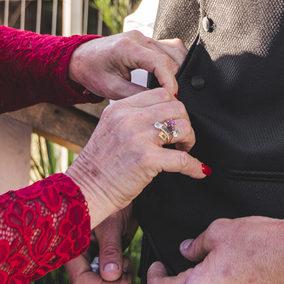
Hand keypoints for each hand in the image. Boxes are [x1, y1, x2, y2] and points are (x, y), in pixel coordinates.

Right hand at [66, 88, 207, 227]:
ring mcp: (138, 138)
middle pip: (175, 106)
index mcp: (120, 108)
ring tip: (184, 150)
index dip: (173, 107)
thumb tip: (163, 115)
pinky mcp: (147, 160)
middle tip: (182, 138)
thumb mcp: (111, 128)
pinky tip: (198, 171)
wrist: (84, 190)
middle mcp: (129, 118)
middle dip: (184, 122)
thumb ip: (132, 117)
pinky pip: (183, 159)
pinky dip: (195, 167)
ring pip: (183, 127)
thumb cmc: (99, 165)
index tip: (174, 121)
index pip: (160, 93)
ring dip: (190, 140)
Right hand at [67, 205, 137, 283]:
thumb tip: (110, 276)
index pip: (81, 282)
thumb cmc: (111, 201)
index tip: (123, 283)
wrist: (118, 192)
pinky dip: (117, 283)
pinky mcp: (98, 266)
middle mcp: (77, 261)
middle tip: (125, 271)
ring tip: (126, 263)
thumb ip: (110, 250)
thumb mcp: (112, 224)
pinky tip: (125, 264)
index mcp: (72, 250)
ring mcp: (87, 265)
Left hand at [69, 31, 186, 98]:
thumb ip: (137, 94)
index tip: (171, 97)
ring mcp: (144, 37)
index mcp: (128, 47)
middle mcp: (139, 38)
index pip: (160, 62)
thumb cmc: (91, 71)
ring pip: (175, 50)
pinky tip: (172, 76)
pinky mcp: (146, 41)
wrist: (80, 58)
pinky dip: (175, 62)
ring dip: (178, 69)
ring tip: (173, 89)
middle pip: (172, 57)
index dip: (170, 82)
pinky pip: (169, 48)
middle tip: (172, 98)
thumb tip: (159, 101)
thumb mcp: (111, 89)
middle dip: (176, 78)